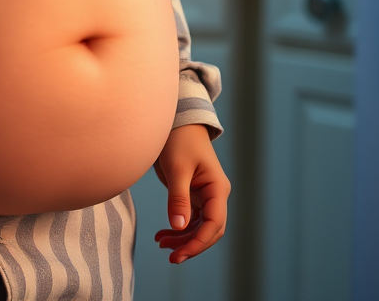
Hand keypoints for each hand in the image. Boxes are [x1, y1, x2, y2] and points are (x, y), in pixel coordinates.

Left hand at [151, 123, 229, 263]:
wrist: (175, 121)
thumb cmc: (178, 139)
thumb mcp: (177, 168)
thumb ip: (179, 198)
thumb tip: (179, 227)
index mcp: (217, 188)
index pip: (215, 224)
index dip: (199, 242)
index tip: (180, 253)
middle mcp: (215, 195)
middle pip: (209, 230)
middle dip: (191, 244)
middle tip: (170, 256)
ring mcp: (205, 195)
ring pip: (199, 227)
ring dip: (183, 238)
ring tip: (161, 244)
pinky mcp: (193, 194)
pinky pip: (190, 218)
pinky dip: (178, 228)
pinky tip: (163, 234)